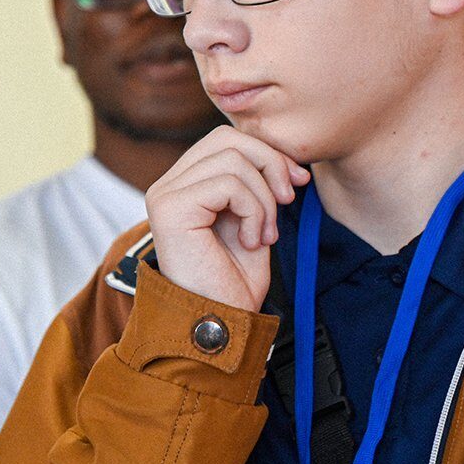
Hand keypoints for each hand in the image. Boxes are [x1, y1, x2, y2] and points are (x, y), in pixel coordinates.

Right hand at [143, 127, 309, 311]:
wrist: (221, 324)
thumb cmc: (234, 282)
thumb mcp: (254, 221)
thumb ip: (259, 185)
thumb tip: (286, 159)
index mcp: (185, 185)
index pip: (226, 140)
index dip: (267, 154)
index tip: (298, 182)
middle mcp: (168, 185)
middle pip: (228, 138)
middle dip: (270, 164)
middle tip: (289, 200)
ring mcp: (165, 194)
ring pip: (233, 160)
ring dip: (264, 199)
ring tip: (264, 235)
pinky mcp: (170, 207)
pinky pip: (228, 184)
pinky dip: (253, 211)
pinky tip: (252, 241)